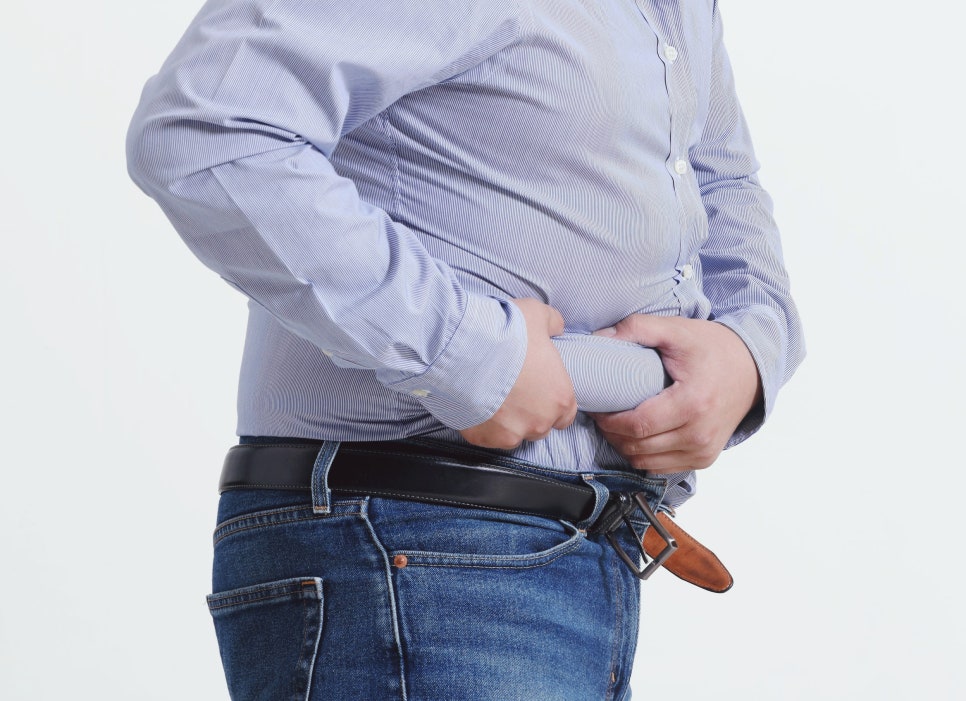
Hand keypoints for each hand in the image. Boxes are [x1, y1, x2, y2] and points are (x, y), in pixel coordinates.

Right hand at [460, 298, 577, 448]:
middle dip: (528, 411)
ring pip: (513, 434)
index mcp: (560, 398)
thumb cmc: (506, 334)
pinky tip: (473, 403)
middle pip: (539, 425)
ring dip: (505, 420)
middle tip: (511, 388)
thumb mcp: (537, 315)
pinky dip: (481, 423)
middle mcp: (539, 422)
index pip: (566, 414)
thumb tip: (556, 326)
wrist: (465, 349)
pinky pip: (486, 436)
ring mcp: (511, 434)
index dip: (552, 402)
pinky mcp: (483, 438)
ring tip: (490, 395)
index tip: (538, 390)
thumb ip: (552, 323)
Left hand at [590, 315, 761, 472]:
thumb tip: (599, 338)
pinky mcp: (704, 458)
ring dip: (625, 446)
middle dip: (612, 433)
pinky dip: (643, 455)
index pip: (637, 425)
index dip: (609, 421)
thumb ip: (637, 328)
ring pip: (645, 462)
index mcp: (693, 403)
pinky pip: (661, 467)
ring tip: (617, 425)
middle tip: (602, 415)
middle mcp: (700, 433)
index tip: (597, 408)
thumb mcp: (676, 330)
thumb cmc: (713, 348)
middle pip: (638, 446)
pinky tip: (638, 436)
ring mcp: (703, 450)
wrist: (751, 367)